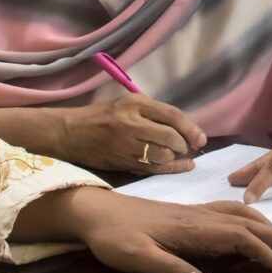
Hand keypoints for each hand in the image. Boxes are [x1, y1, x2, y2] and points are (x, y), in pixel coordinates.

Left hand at [25, 187, 271, 272]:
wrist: (93, 211)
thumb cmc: (112, 237)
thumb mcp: (135, 257)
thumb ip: (168, 269)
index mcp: (191, 228)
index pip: (236, 236)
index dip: (261, 249)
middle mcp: (198, 216)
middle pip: (245, 222)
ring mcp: (193, 212)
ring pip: (238, 213)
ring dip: (263, 223)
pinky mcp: (186, 212)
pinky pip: (226, 211)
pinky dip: (246, 217)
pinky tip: (246, 225)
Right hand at [50, 93, 208, 173]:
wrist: (71, 133)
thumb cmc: (102, 115)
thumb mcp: (126, 103)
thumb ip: (153, 112)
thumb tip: (184, 126)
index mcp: (134, 104)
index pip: (170, 115)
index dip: (190, 127)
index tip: (200, 137)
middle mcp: (131, 124)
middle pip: (169, 137)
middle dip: (185, 144)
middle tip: (191, 147)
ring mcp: (126, 146)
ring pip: (162, 155)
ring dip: (177, 157)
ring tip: (182, 156)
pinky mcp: (122, 162)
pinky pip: (152, 168)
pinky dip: (169, 168)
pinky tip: (180, 166)